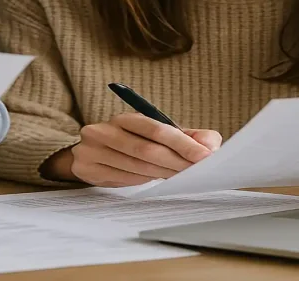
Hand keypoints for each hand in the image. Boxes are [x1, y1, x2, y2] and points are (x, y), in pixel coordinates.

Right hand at [41, 113, 221, 186]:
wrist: (89, 154)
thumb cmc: (131, 144)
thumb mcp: (157, 135)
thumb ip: (187, 136)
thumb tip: (212, 144)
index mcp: (124, 118)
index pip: (157, 128)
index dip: (183, 143)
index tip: (205, 156)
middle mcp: (104, 130)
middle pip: (147, 150)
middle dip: (176, 163)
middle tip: (196, 172)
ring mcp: (92, 149)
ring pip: (136, 167)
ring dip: (163, 174)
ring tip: (181, 178)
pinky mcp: (87, 168)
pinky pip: (122, 178)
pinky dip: (143, 181)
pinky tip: (156, 181)